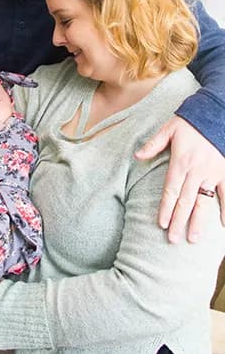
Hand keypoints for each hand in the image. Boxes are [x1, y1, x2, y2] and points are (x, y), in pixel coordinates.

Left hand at [135, 116, 224, 242]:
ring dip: (198, 222)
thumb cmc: (190, 122)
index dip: (165, 208)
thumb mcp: (169, 129)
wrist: (216, 114)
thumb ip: (154, 144)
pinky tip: (222, 226)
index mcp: (181, 162)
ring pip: (204, 203)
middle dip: (178, 221)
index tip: (161, 224)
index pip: (171, 190)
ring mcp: (213, 174)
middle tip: (172, 239)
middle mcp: (196, 171)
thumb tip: (137, 155)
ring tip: (193, 238)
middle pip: (185, 201)